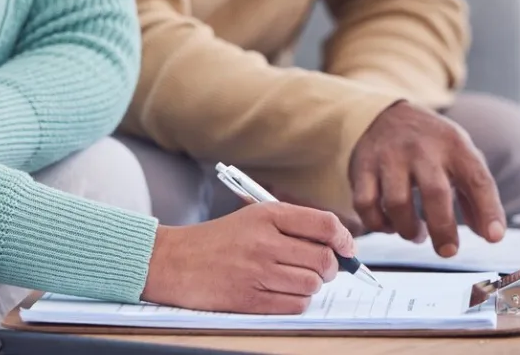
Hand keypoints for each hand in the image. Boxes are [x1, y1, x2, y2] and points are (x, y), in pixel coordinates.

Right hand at [142, 202, 354, 313]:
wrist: (172, 261)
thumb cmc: (217, 240)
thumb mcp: (252, 218)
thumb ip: (293, 226)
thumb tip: (338, 246)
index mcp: (268, 215)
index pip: (325, 224)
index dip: (344, 238)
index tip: (347, 248)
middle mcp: (265, 241)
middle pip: (324, 258)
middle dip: (330, 267)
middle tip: (322, 268)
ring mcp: (257, 271)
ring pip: (312, 284)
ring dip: (311, 285)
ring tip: (294, 279)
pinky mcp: (249, 299)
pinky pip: (295, 305)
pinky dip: (297, 302)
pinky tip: (282, 293)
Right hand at [350, 101, 504, 256]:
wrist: (385, 114)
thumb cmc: (431, 145)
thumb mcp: (460, 157)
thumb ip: (476, 194)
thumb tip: (490, 235)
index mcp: (454, 146)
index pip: (477, 179)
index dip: (488, 210)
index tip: (494, 237)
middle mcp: (421, 149)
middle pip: (435, 192)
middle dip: (443, 229)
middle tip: (448, 250)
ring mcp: (389, 156)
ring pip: (397, 203)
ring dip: (409, 229)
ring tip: (417, 233)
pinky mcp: (362, 167)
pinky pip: (366, 204)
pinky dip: (378, 224)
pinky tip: (390, 225)